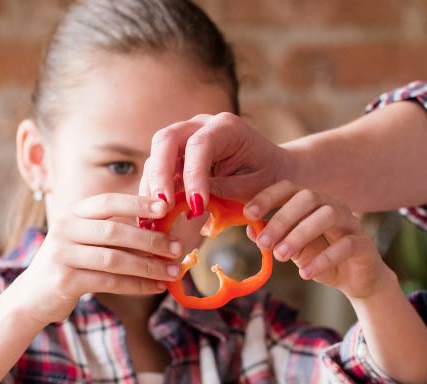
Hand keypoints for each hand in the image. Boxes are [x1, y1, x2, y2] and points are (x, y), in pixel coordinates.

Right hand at [12, 193, 183, 323]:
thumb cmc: (69, 265)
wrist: (32, 297)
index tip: (165, 207)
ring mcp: (63, 255)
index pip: (107, 202)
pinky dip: (137, 285)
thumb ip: (112, 232)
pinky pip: (110, 282)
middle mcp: (64, 230)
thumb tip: (160, 233)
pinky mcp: (65, 280)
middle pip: (115, 232)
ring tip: (172, 271)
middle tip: (177, 247)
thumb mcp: (84, 241)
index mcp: (72, 214)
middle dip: (150, 240)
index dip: (137, 203)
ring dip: (148, 266)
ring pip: (115, 259)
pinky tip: (156, 287)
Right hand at [142, 113, 289, 215]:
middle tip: (162, 206)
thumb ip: (225, 191)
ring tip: (155, 214)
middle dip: (161, 175)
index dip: (193, 175)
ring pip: (157, 153)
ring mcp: (186, 136)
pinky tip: (155, 212)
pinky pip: (159, 168)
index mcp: (227, 127)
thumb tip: (193, 203)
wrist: (273, 169)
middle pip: (167, 140)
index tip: (196, 206)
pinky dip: (155, 189)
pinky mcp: (178, 154)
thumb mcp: (254, 187)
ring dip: (153, 185)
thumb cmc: (268, 177)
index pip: (199, 145)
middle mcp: (201, 125)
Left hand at [247, 180, 394, 299]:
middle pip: (308, 198)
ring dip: (300, 235)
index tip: (248, 214)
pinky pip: (345, 245)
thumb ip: (276, 239)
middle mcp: (332, 206)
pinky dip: (323, 259)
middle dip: (282, 219)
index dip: (268, 197)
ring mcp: (350, 223)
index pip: (290, 188)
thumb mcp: (293, 250)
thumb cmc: (321, 259)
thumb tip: (250, 230)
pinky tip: (305, 273)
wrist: (356, 280)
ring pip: (327, 216)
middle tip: (264, 243)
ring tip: (281, 256)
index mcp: (313, 203)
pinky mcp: (363, 244)